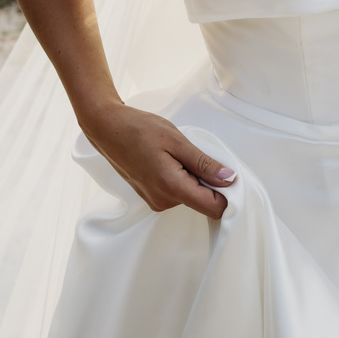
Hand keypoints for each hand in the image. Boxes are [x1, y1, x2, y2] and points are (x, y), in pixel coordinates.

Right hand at [81, 103, 235, 219]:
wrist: (108, 129)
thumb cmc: (140, 130)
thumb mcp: (177, 141)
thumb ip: (204, 164)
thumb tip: (230, 179)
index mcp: (171, 188)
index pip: (213, 208)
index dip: (228, 194)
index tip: (230, 174)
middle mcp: (163, 201)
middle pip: (203, 201)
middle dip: (209, 180)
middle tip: (195, 153)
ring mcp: (156, 201)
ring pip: (191, 195)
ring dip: (194, 176)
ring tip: (177, 154)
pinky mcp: (152, 196)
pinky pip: (178, 192)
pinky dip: (182, 177)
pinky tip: (170, 159)